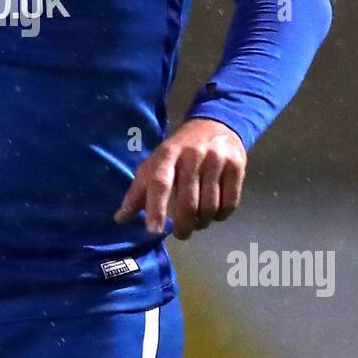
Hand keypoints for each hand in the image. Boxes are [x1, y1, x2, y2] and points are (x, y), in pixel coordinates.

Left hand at [113, 117, 246, 240]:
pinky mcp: (237, 166)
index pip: (160, 182)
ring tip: (197, 222)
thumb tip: (120, 219)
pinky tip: (214, 213)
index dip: (156, 209)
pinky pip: (230, 203)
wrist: (216, 124)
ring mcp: (216, 160)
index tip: (154, 231)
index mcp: (167, 154)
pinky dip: (221, 215)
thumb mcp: (155, 163)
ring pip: (210, 206)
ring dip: (202, 223)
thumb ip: (138, 191)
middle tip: (181, 234)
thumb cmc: (180, 150)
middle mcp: (192, 155)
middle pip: (188, 202)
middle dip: (183, 226)